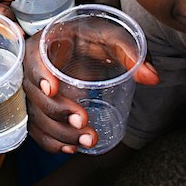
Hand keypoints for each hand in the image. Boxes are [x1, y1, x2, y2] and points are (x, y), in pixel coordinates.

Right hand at [23, 23, 157, 153]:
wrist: (80, 45)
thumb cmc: (92, 37)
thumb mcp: (111, 37)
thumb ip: (130, 53)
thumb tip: (152, 78)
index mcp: (45, 45)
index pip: (33, 60)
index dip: (40, 75)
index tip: (53, 89)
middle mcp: (34, 70)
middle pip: (36, 95)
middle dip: (59, 112)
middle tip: (84, 121)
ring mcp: (36, 93)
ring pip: (38, 117)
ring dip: (60, 133)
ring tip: (88, 140)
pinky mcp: (41, 110)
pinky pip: (39, 130)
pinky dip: (52, 142)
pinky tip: (71, 148)